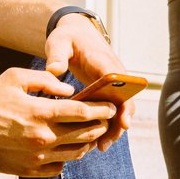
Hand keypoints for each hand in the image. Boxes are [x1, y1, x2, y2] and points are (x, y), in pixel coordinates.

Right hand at [0, 67, 116, 176]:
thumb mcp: (16, 77)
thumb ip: (46, 80)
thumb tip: (70, 90)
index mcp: (41, 112)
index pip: (83, 112)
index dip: (101, 109)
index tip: (110, 107)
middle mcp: (42, 137)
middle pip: (85, 133)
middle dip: (100, 125)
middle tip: (105, 119)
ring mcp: (37, 156)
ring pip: (76, 152)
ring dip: (88, 142)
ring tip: (90, 133)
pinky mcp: (30, 169)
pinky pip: (59, 167)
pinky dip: (68, 157)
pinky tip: (66, 147)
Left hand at [46, 14, 132, 149]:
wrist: (76, 32)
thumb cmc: (67, 37)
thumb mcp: (59, 42)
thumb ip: (57, 55)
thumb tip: (54, 70)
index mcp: (104, 63)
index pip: (121, 86)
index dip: (125, 105)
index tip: (124, 122)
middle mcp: (115, 74)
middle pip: (125, 103)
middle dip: (119, 124)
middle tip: (104, 144)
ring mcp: (113, 84)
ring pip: (120, 109)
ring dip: (113, 128)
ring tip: (100, 146)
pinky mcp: (106, 90)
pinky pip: (111, 109)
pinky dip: (106, 123)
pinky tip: (94, 139)